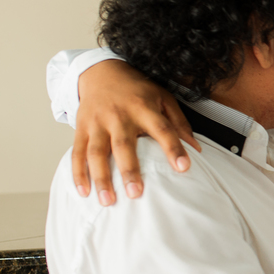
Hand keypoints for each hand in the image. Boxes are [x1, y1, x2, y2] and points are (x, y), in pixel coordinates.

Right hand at [75, 60, 198, 204]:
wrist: (102, 72)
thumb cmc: (138, 90)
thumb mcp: (163, 98)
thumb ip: (179, 123)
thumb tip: (196, 148)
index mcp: (144, 108)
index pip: (162, 129)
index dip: (173, 148)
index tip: (184, 167)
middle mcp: (119, 116)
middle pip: (123, 145)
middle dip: (129, 170)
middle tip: (136, 194)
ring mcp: (97, 123)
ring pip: (96, 152)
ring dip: (101, 178)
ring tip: (108, 201)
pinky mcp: (81, 128)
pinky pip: (77, 152)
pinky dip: (78, 173)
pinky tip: (84, 192)